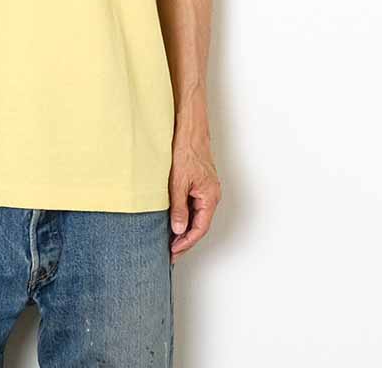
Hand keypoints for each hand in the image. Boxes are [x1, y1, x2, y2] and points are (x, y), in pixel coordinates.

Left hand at [168, 133, 220, 262]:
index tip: (174, 252)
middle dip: (186, 240)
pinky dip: (185, 216)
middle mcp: (212, 195)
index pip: (200, 228)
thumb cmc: (186, 150)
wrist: (189, 129)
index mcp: (210, 197)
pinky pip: (194, 205)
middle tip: (171, 252)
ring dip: (185, 229)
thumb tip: (178, 230)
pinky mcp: (200, 183)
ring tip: (170, 240)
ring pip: (197, 216)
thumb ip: (178, 207)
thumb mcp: (178, 182)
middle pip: (200, 225)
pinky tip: (174, 220)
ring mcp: (206, 189)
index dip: (186, 242)